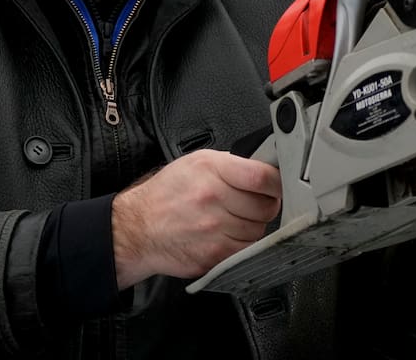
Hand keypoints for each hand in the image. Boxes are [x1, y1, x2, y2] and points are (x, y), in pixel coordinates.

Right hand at [111, 149, 281, 286]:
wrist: (138, 228)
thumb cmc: (167, 193)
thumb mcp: (196, 162)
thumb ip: (232, 164)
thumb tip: (265, 170)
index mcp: (211, 170)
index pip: (261, 177)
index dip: (276, 182)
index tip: (277, 185)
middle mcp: (213, 198)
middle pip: (265, 207)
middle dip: (265, 205)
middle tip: (254, 203)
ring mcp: (214, 229)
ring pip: (258, 230)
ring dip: (253, 226)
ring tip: (235, 219)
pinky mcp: (213, 254)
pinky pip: (245, 249)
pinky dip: (242, 244)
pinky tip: (228, 234)